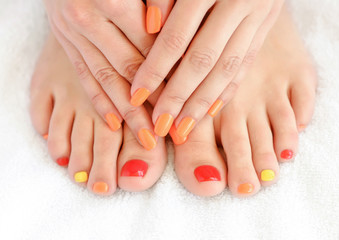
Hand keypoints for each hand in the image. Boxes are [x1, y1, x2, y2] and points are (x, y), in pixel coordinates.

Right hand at [43, 0, 173, 149]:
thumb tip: (172, 39)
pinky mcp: (65, 42)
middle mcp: (87, 18)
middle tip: (170, 130)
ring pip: (105, 79)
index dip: (170, 74)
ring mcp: (72, 33)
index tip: (188, 99)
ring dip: (127, 112)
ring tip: (146, 139)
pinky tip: (114, 123)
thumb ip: (156, 5)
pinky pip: (85, 76)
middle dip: (152, 102)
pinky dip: (100, 101)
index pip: (149, 46)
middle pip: (127, 68)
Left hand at [131, 0, 284, 137]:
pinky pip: (246, 63)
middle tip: (160, 127)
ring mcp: (257, 15)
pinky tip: (211, 111)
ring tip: (183, 130)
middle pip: (202, 61)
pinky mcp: (266, 25)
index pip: (175, 38)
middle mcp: (238, 3)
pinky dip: (228, 89)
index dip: (154, 70)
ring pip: (227, 68)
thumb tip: (150, 26)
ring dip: (203, 103)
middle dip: (178, 97)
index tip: (136, 96)